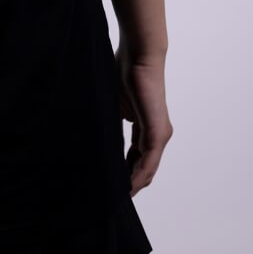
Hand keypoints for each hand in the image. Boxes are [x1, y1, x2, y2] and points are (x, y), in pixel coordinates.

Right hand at [114, 39, 172, 195]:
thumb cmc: (124, 73)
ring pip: (147, 169)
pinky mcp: (158, 132)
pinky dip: (138, 176)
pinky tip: (127, 187)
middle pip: (142, 167)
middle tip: (110, 196)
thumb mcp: (113, 105)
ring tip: (117, 197)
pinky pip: (148, 162)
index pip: (135, 156)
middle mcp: (156, 133)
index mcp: (145, 126)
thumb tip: (93, 136)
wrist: (139, 56)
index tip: (109, 182)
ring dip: (133, 184)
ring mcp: (159, 134)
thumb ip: (109, 123)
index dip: (123, 171)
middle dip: (128, 182)